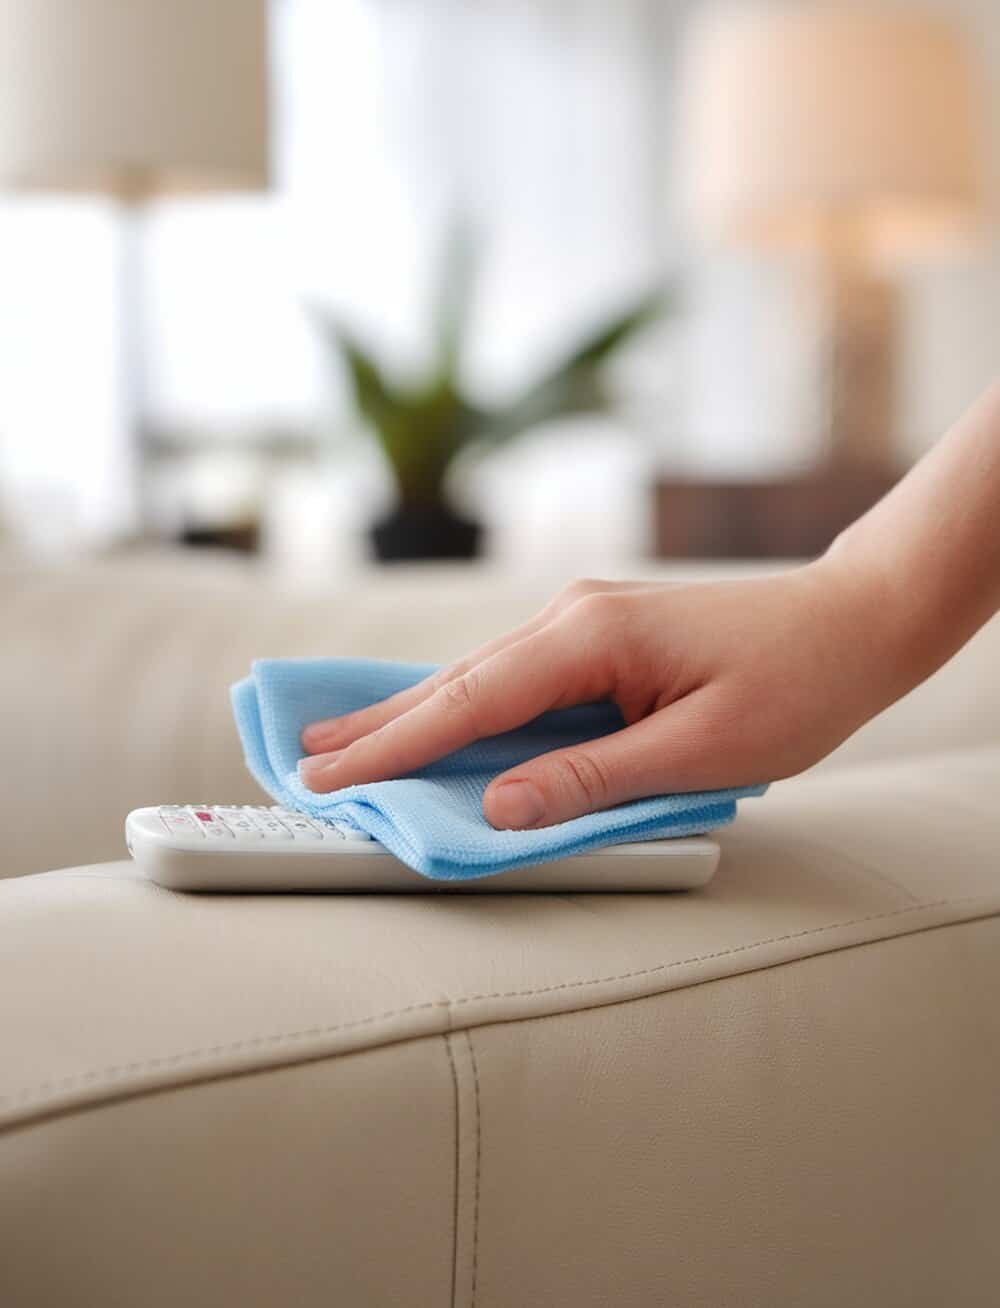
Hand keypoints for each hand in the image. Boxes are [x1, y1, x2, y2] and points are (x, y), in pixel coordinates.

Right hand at [299, 556, 906, 830]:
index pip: (472, 700)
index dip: (396, 744)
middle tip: (302, 757)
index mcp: (591, 637)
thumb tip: (497, 805)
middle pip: (459, 679)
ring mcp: (586, 620)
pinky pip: (517, 678)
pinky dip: (467, 707)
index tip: (329, 776)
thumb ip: (594, 776)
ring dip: (415, 713)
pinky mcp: (602, 636)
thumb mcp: (700, 749)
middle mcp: (574, 616)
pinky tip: (438, 723)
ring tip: (345, 741)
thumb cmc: (794, 685)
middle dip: (381, 723)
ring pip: (482, 676)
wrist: (853, 621)